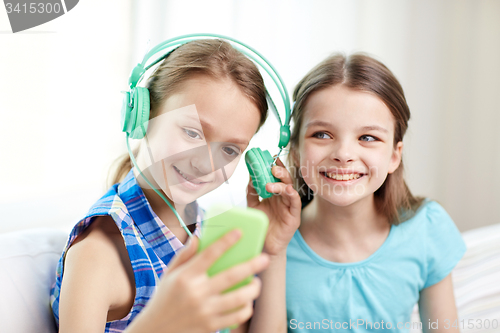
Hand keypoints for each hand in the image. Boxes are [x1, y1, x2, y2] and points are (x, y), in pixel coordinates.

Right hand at [126, 230, 269, 332]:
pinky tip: (247, 302)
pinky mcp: (211, 326)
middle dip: (252, 265)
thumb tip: (199, 236)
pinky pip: (236, 317)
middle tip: (265, 258)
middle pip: (231, 276)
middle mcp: (197, 293)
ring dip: (253, 289)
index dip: (226, 242)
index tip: (239, 232)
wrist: (155, 331)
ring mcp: (205, 311)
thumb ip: (185, 255)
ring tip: (256, 282)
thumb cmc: (164, 298)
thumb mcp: (169, 274)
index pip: (209, 254)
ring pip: (238, 298)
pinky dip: (246, 308)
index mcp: (186, 277)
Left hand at [247, 158, 300, 256]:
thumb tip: (250, 176)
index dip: (275, 166)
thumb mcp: (253, 204)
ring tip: (271, 183)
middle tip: (272, 166)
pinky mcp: (294, 216)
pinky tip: (286, 189)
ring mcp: (290, 206)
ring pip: (289, 189)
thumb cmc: (262, 224)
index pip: (277, 176)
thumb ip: (252, 191)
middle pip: (285, 179)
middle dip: (280, 171)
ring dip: (281, 183)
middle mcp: (283, 197)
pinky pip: (295, 202)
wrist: (265, 244)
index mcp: (275, 193)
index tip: (269, 157)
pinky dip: (291, 194)